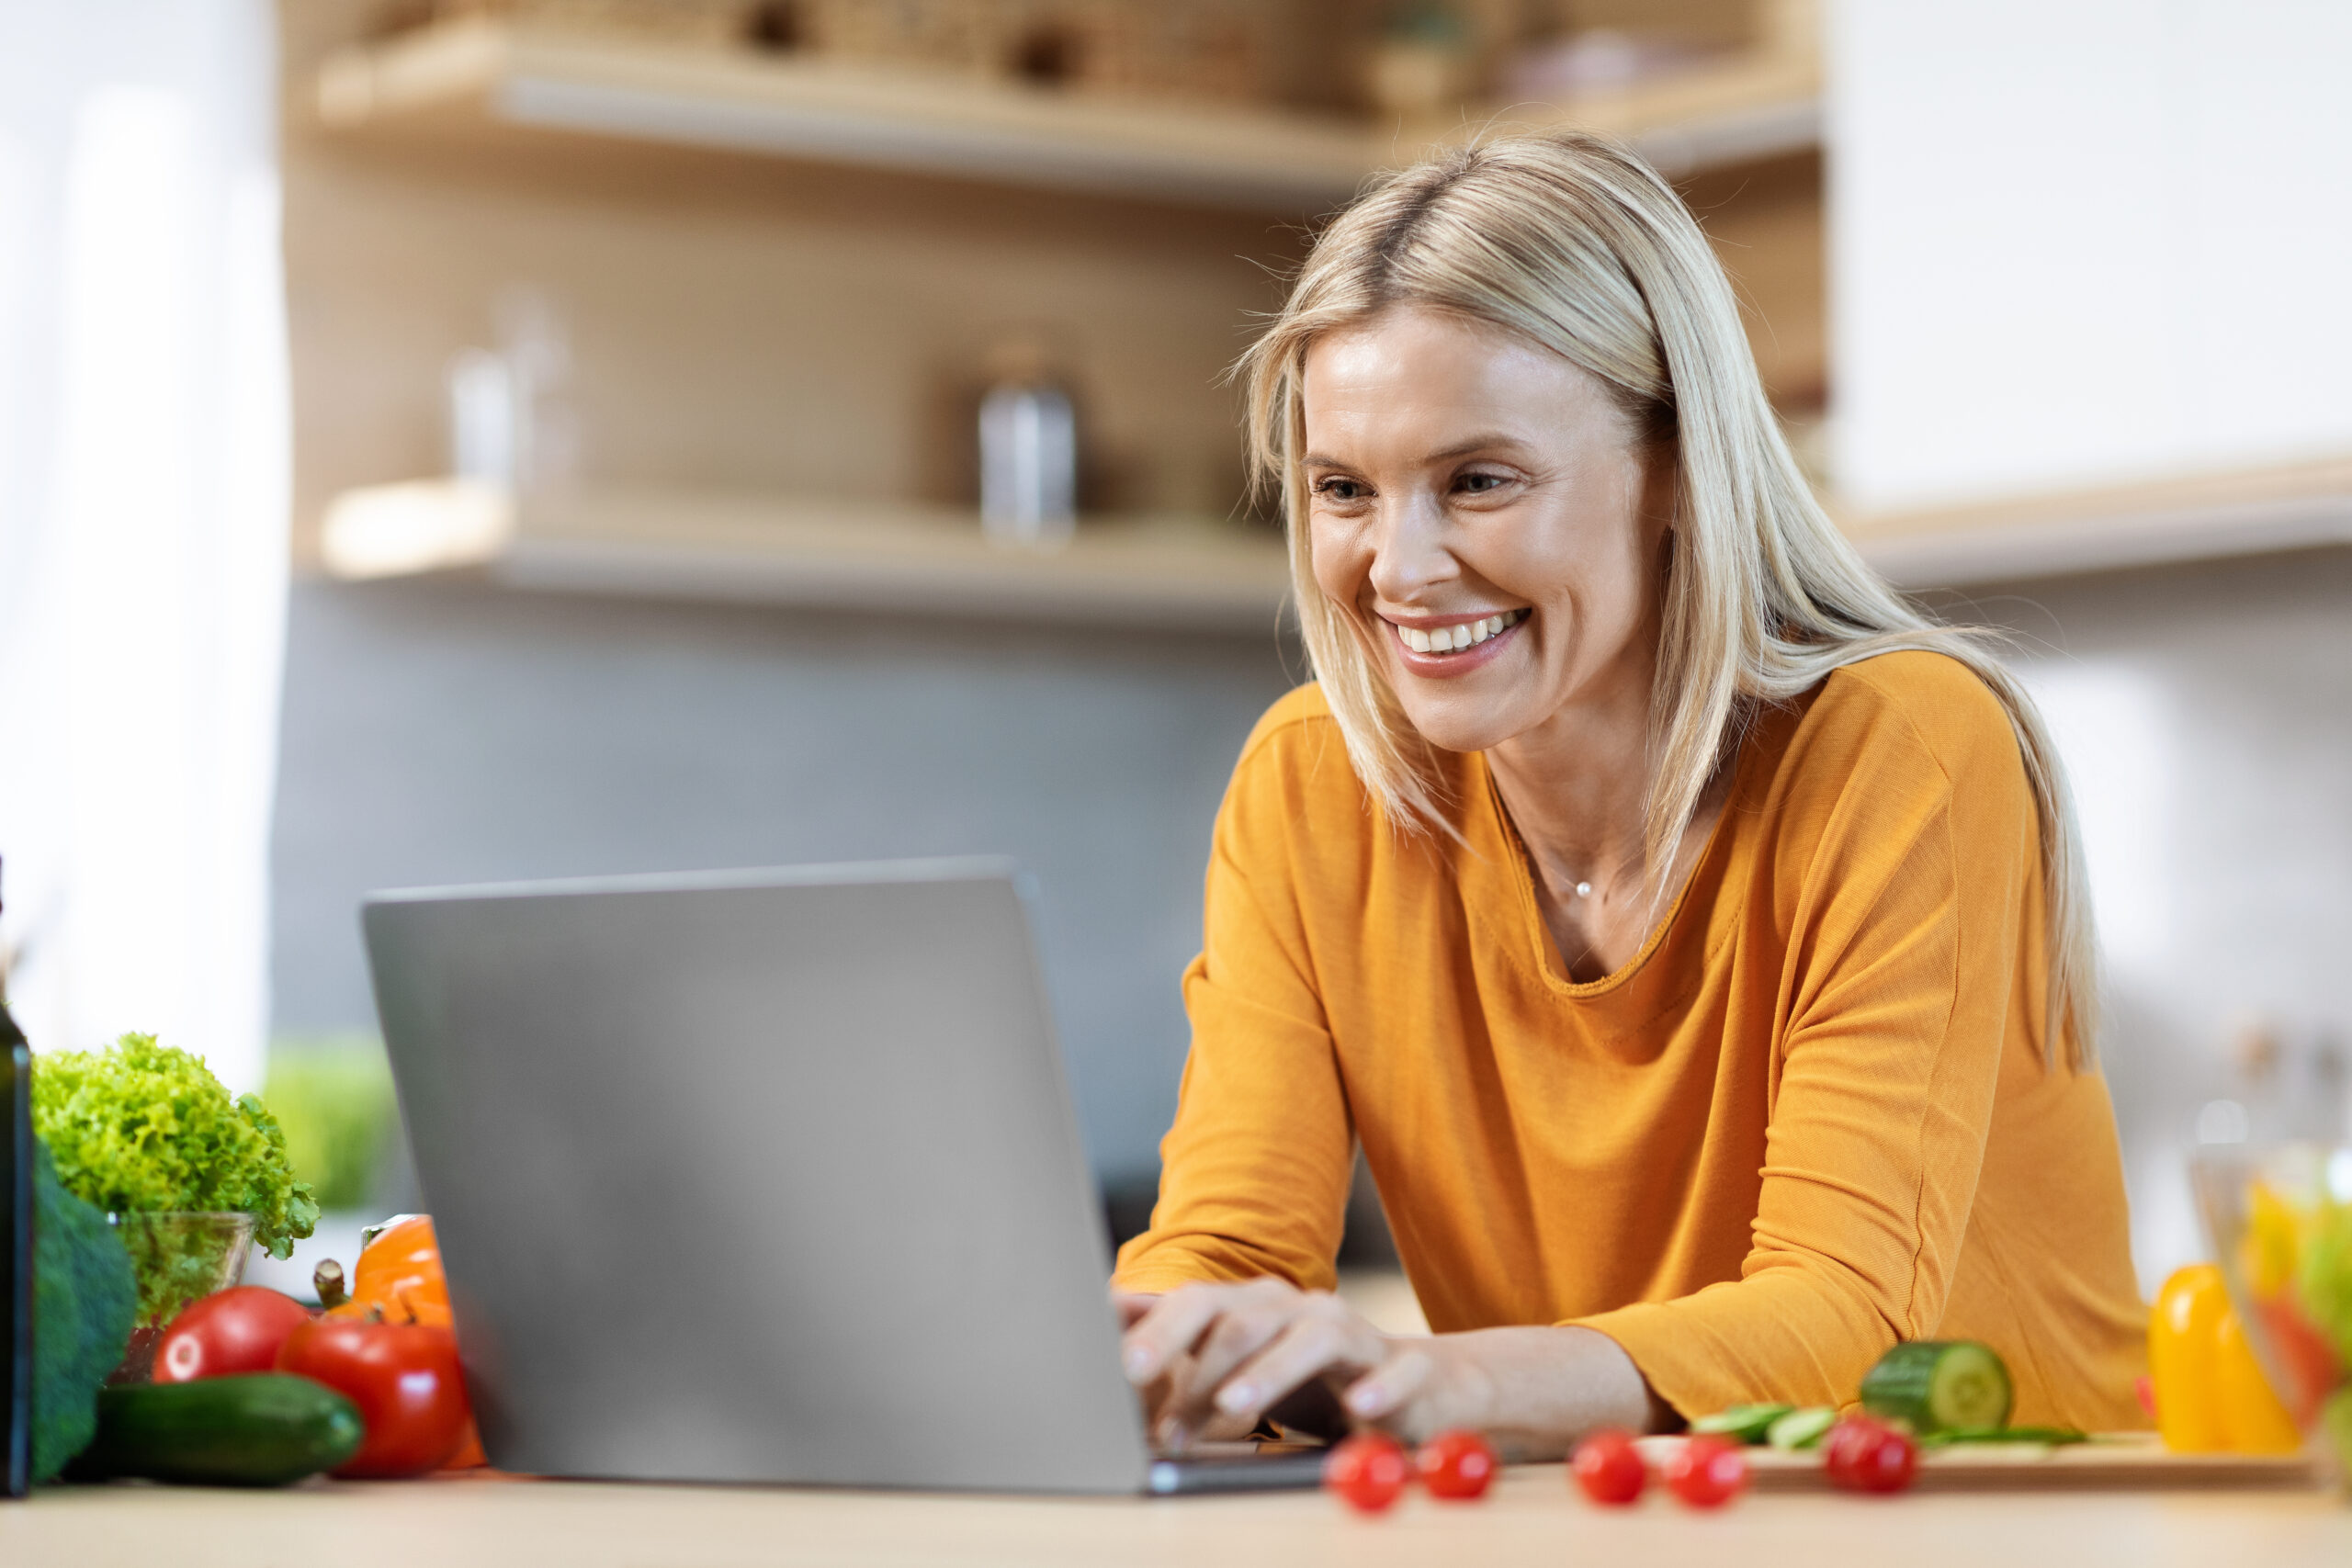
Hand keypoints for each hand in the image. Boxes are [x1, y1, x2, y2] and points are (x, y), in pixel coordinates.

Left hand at [1116, 1278, 1483, 1450]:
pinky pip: (1395, 1373)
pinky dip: (1377, 1390)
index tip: (1120, 1367)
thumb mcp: (1239, 1367)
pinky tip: (1359, 1409)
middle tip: (1157, 1405)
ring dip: (1268, 1374)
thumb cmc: (1313, 1379)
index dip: (1158, 1332)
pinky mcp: (1406, 1369)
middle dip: (1194, 1362)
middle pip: (1242, 1319)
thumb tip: (1106, 1319)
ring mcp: (1354, 1335)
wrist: (1415, 1386)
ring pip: (1311, 1339)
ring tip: (1232, 1408)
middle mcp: (1300, 1310)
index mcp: (1254, 1308)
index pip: (1197, 1305)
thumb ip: (1179, 1347)